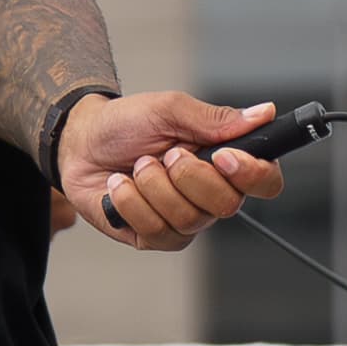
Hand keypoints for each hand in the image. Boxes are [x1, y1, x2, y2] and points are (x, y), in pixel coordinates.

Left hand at [50, 93, 284, 251]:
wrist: (80, 144)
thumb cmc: (126, 124)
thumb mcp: (169, 109)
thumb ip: (215, 118)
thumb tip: (262, 113)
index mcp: (225, 161)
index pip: (265, 181)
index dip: (252, 174)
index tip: (222, 156)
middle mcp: (211, 194)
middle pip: (226, 204)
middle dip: (188, 175)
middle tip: (165, 154)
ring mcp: (185, 220)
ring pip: (188, 219)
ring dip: (153, 185)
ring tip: (138, 166)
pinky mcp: (156, 236)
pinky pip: (155, 230)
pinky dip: (131, 201)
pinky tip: (121, 186)